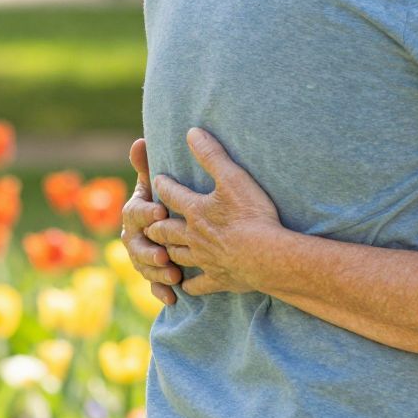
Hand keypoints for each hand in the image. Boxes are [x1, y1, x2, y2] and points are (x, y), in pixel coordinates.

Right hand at [123, 138, 181, 306]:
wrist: (171, 222)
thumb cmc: (164, 198)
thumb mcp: (157, 183)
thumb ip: (147, 165)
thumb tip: (139, 141)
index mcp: (135, 212)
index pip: (135, 212)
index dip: (146, 212)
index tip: (161, 210)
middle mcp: (133, 236)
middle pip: (136, 245)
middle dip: (150, 249)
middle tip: (166, 252)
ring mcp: (141, 257)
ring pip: (144, 267)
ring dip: (157, 272)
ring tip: (173, 274)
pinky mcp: (153, 273)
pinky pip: (153, 284)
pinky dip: (162, 291)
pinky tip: (173, 296)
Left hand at [143, 127, 284, 297]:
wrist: (265, 255)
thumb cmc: (250, 214)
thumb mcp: (232, 177)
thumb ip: (211, 155)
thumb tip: (192, 132)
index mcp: (196, 210)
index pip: (172, 195)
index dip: (163, 186)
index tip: (157, 179)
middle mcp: (193, 236)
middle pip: (166, 230)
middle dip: (156, 225)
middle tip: (152, 221)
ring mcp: (204, 259)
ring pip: (177, 256)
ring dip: (168, 252)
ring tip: (164, 249)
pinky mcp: (217, 279)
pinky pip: (196, 285)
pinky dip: (188, 285)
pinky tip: (184, 285)